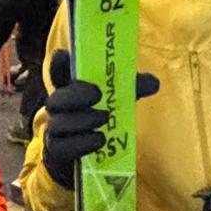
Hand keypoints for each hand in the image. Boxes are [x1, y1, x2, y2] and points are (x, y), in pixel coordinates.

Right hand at [41, 50, 159, 188]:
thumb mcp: (121, 99)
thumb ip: (135, 88)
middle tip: (97, 94)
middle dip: (75, 94)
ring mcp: (56, 130)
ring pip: (59, 123)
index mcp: (71, 88)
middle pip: (56, 98)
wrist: (90, 156)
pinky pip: (63, 147)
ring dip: (83, 119)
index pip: (58, 72)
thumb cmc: (104, 116)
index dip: (58, 63)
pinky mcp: (59, 151)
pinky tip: (100, 139)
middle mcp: (59, 108)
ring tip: (105, 117)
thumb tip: (154, 83)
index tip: (64, 55)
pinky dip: (82, 143)